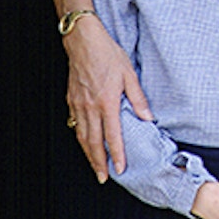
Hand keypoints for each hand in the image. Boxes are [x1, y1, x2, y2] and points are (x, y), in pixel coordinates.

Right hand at [64, 15, 149, 182]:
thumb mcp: (129, 74)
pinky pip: (75, 124)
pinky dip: (80, 138)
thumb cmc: (106, 54)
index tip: (120, 168)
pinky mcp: (72, 100)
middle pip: (94, 142)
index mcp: (107, 102)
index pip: (113, 135)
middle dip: (99, 162)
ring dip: (88, 154)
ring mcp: (78, 104)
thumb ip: (138, 98)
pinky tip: (84, 142)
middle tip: (103, 177)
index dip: (117, 154)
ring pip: (82, 136)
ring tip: (95, 166)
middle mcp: (91, 107)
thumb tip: (147, 117)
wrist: (83, 41)